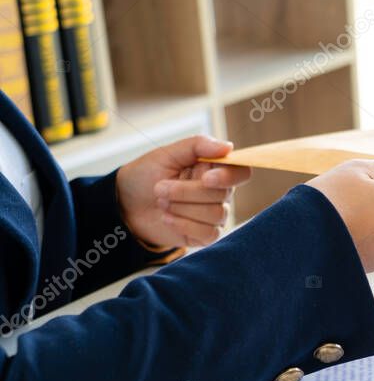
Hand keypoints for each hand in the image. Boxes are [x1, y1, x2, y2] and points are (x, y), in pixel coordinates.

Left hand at [116, 136, 251, 247]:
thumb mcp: (167, 154)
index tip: (206, 178)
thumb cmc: (147, 175)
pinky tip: (167, 218)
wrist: (126, 204)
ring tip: (161, 203)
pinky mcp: (205, 234)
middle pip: (222, 195)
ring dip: (182, 208)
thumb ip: (198, 145)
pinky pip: (208, 232)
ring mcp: (214, 215)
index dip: (228, 176)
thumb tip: (229, 147)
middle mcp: (219, 192)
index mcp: (214, 169)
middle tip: (159, 188)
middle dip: (186, 192)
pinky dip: (184, 224)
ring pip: (215, 214)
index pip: (241, 172)